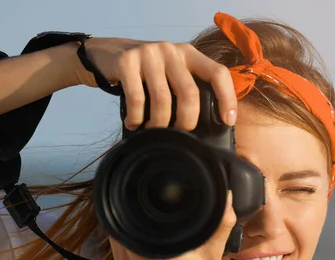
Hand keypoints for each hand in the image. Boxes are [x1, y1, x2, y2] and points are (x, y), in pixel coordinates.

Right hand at [79, 37, 238, 129]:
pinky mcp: (127, 61)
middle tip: (180, 134)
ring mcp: (149, 53)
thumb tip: (208, 126)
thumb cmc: (145, 74)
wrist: (106, 55)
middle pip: (190, 92)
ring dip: (159, 123)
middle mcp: (172, 50)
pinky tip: (133, 124)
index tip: (227, 120)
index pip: (217, 73)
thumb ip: (187, 88)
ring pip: (163, 98)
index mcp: (189, 54)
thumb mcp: (171, 74)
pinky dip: (136, 117)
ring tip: (153, 131)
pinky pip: (136, 98)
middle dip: (187, 120)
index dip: (227, 98)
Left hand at [110, 192, 236, 259]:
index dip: (136, 198)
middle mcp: (135, 258)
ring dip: (123, 217)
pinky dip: (122, 231)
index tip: (143, 186)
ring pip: (115, 230)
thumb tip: (226, 197)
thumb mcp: (212, 255)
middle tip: (140, 190)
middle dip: (130, 204)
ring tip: (134, 203)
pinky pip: (116, 243)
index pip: (136, 216)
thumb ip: (220, 224)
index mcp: (156, 254)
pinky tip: (131, 223)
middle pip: (123, 219)